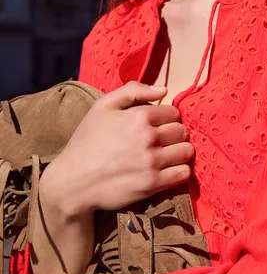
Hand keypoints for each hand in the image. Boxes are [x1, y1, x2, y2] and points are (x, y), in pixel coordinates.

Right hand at [40, 82, 193, 216]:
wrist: (73, 181)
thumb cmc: (87, 141)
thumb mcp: (102, 106)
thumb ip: (133, 91)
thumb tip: (164, 90)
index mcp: (138, 116)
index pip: (173, 112)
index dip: (167, 117)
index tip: (157, 125)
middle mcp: (148, 138)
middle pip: (182, 131)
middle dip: (175, 133)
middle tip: (163, 140)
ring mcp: (152, 162)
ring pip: (187, 151)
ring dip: (180, 151)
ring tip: (167, 154)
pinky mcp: (153, 184)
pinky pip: (184, 173)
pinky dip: (180, 170)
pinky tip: (167, 169)